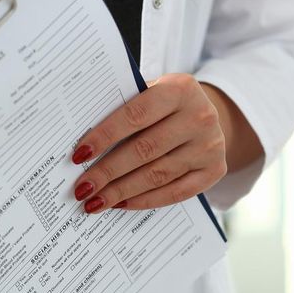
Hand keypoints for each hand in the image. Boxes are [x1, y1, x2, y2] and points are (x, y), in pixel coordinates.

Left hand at [71, 73, 227, 213]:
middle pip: (145, 150)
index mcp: (180, 89)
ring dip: (122, 191)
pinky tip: (122, 203)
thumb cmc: (166, 104)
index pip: (135, 115)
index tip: (79, 155)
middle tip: (82, 188)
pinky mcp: (215, 170)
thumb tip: (84, 144)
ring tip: (96, 201)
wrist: (208, 114)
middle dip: (108, 172)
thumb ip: (124, 108)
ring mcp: (210, 146)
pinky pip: (175, 192)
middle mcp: (200, 116)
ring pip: (157, 175)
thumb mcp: (151, 93)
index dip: (104, 137)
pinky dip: (145, 200)